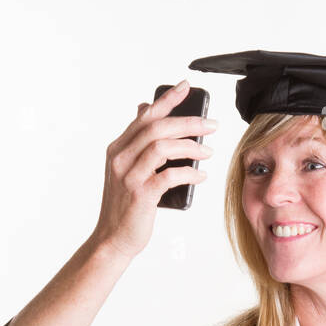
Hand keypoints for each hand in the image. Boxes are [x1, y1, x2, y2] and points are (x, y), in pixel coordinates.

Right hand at [90, 80, 215, 260]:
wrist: (113, 239)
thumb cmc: (126, 206)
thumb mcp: (128, 170)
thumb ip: (137, 143)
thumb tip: (145, 110)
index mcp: (118, 149)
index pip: (145, 116)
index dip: (167, 99)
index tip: (186, 86)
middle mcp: (121, 158)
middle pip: (157, 128)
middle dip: (188, 122)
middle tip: (212, 125)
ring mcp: (129, 176)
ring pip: (162, 147)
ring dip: (191, 146)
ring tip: (208, 152)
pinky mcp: (141, 195)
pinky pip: (169, 176)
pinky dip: (189, 173)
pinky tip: (201, 175)